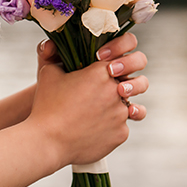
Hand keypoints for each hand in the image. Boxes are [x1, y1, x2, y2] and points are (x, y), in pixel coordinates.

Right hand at [29, 33, 148, 167]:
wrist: (47, 142)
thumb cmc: (46, 105)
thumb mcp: (49, 73)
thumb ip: (56, 55)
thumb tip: (54, 45)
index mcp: (101, 71)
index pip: (124, 55)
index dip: (118, 60)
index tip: (108, 67)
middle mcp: (116, 90)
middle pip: (139, 83)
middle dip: (132, 85)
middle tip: (119, 90)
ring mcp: (121, 114)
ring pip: (130, 107)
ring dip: (119, 108)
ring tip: (104, 112)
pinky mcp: (121, 134)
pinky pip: (122, 127)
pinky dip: (111, 128)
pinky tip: (94, 130)